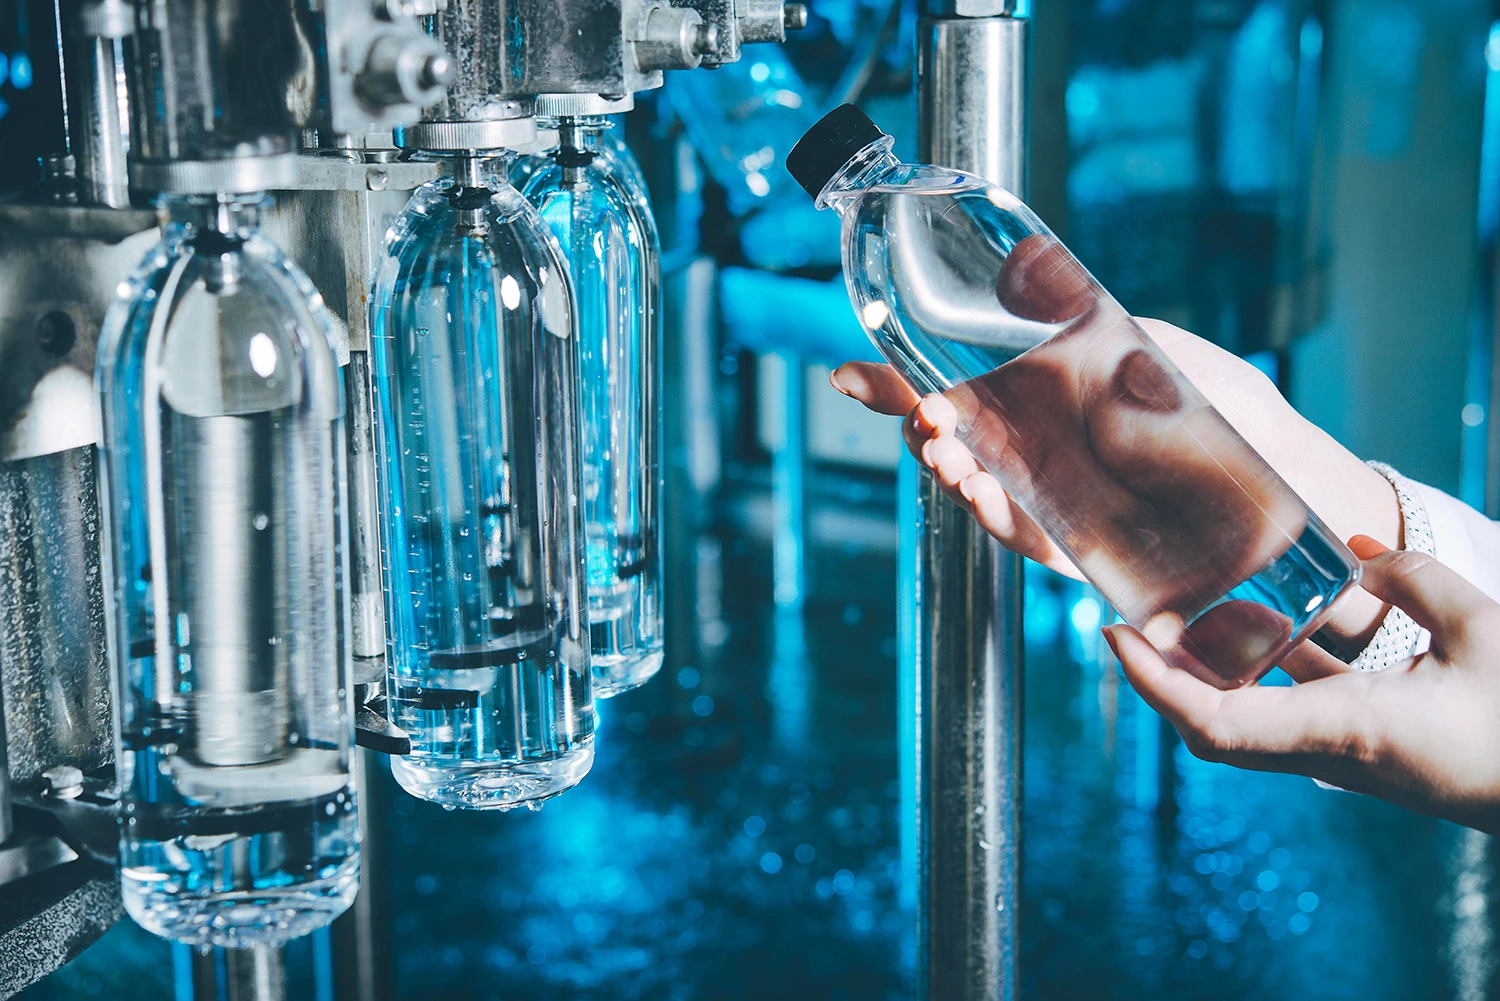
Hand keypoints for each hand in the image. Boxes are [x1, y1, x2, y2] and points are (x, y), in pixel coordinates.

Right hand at [832, 314, 1399, 653]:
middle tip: (914, 411)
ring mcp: (1056, 503)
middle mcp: (1038, 455)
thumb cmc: (1228, 415)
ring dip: (950, 473)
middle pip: (954, 444)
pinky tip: (980, 492)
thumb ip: (1087, 322)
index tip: (853, 370)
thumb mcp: (1157, 351)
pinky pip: (1029, 539)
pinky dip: (998, 518)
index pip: (957, 388)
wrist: (1291, 488)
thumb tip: (1024, 261)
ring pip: (981, 492)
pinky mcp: (1085, 549)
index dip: (899, 382)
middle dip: (917, 428)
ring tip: (941, 449)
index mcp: (1043, 401)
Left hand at [1108, 536, 1499, 834]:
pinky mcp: (1365, 746)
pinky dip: (1265, 670)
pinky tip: (1265, 621)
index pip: (1215, 721)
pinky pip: (1293, 709)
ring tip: (1188, 608)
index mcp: (1344, 729)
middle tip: (1134, 616)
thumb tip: (1357, 550)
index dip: (1154, 683)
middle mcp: (1329, 752)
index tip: (1113, 635)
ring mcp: (1344, 755)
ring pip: (1247, 718)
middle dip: (1164, 675)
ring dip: (1210, 670)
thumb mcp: (1486, 628)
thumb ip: (1415, 579)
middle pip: (1213, 725)